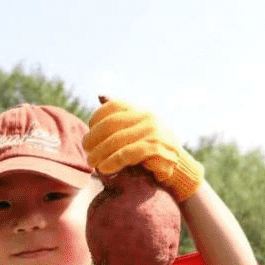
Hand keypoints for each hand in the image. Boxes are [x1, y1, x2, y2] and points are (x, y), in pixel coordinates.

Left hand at [83, 98, 203, 201]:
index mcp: (141, 110)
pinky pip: (129, 153)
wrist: (178, 169)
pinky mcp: (158, 149)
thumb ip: (119, 116)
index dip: (96, 118)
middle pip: (112, 124)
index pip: (113, 107)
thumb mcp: (134, 131)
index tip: (89, 134)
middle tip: (86, 150)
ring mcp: (155, 132)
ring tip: (92, 162)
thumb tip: (101, 95)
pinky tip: (105, 168)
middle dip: (94, 137)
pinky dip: (114, 161)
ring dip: (100, 152)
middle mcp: (148, 117)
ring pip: (118, 139)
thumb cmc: (151, 151)